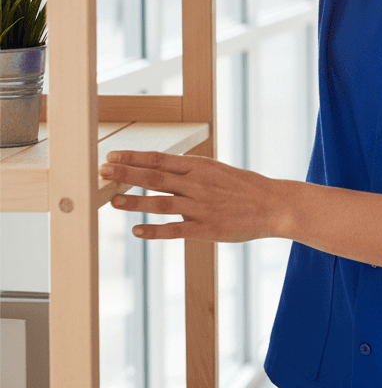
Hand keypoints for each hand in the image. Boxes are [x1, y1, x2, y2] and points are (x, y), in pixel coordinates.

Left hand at [99, 149, 284, 242]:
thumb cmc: (246, 188)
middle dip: (127, 174)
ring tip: (112, 200)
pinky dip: (155, 230)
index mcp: (202, 167)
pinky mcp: (207, 228)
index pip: (161, 159)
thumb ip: (192, 173)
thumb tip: (164, 170)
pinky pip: (176, 230)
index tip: (113, 155)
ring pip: (161, 203)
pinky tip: (137, 231)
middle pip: (155, 177)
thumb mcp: (219, 171)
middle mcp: (199, 184)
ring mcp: (202, 206)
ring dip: (134, 202)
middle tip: (102, 171)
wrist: (274, 205)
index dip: (134, 157)